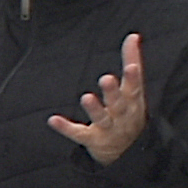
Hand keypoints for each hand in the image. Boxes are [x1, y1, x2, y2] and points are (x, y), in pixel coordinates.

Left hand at [47, 31, 152, 161]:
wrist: (129, 151)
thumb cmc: (130, 111)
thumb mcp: (135, 88)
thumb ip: (132, 60)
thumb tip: (133, 36)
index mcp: (133, 100)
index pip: (135, 87)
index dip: (133, 77)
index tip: (132, 66)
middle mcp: (122, 114)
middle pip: (118, 103)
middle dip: (112, 92)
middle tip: (105, 79)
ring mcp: (107, 128)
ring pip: (101, 118)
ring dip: (94, 108)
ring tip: (85, 97)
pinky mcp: (92, 140)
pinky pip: (79, 134)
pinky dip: (66, 127)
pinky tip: (53, 120)